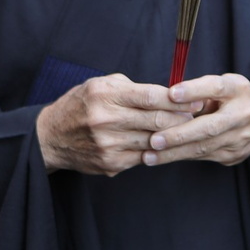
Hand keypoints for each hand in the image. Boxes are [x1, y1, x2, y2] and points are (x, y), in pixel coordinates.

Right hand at [36, 74, 201, 175]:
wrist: (50, 138)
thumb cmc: (81, 105)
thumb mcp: (101, 85)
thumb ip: (132, 88)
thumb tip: (168, 93)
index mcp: (106, 95)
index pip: (151, 96)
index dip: (178, 99)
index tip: (196, 99)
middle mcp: (106, 120)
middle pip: (156, 120)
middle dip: (182, 118)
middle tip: (198, 115)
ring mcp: (109, 145)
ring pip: (154, 141)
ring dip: (173, 136)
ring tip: (187, 129)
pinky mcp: (111, 164)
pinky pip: (143, 157)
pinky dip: (156, 150)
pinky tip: (165, 144)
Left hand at [144, 73, 249, 166]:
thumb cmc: (228, 98)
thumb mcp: (219, 87)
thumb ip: (198, 91)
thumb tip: (165, 98)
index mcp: (239, 88)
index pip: (216, 87)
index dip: (193, 91)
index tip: (170, 94)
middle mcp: (245, 112)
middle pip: (210, 126)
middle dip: (179, 134)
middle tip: (154, 140)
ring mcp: (241, 137)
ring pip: (204, 147)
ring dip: (174, 152)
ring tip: (149, 154)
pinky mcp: (234, 154)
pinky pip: (203, 156)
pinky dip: (180, 156)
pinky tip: (160, 158)